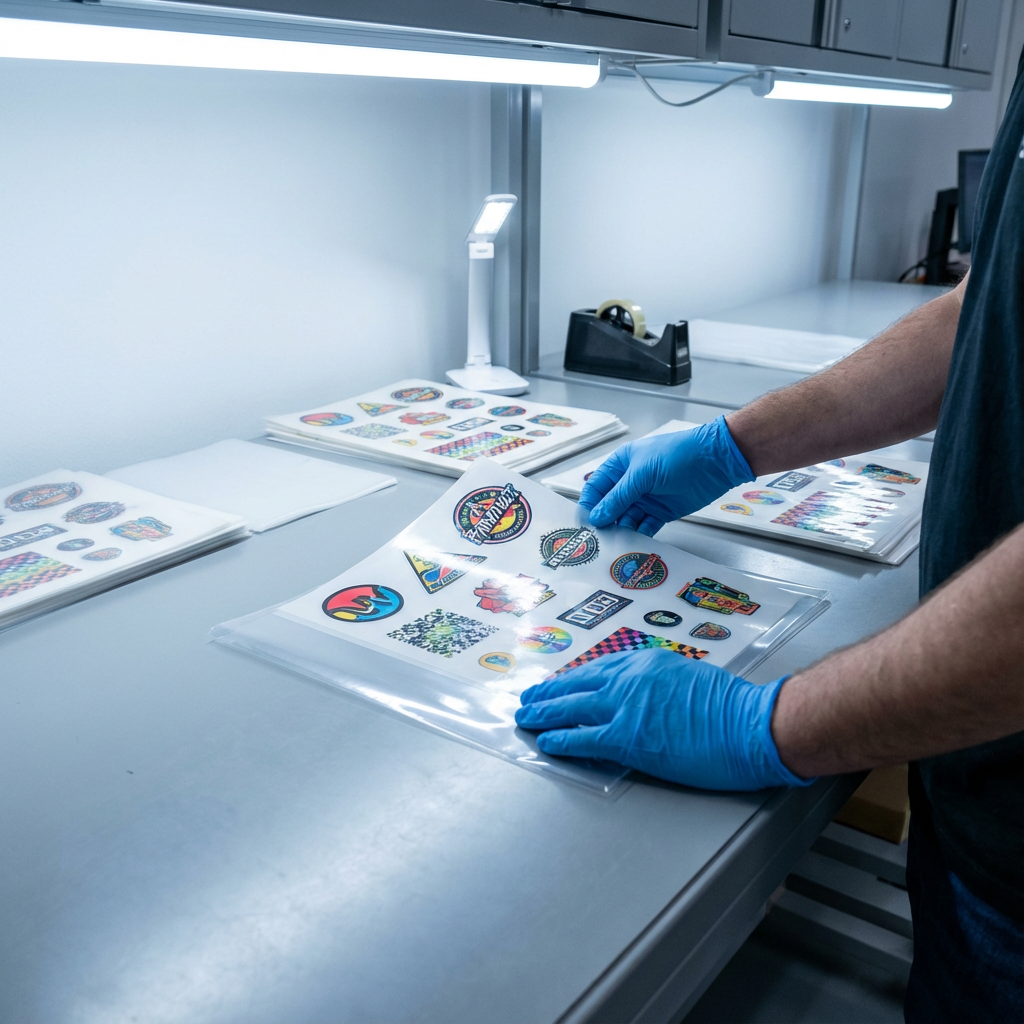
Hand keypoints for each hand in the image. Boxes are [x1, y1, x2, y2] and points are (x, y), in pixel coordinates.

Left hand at [515, 649, 812, 790]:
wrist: (749, 724)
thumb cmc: (732, 706)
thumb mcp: (690, 676)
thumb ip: (661, 682)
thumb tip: (648, 696)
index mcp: (646, 662)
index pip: (598, 668)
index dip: (572, 678)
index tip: (558, 682)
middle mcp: (630, 679)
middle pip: (577, 684)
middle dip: (549, 692)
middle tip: (529, 697)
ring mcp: (627, 707)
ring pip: (572, 708)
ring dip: (544, 713)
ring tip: (526, 717)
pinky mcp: (629, 738)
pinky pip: (584, 737)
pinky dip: (561, 740)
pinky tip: (547, 742)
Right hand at [578, 416, 753, 535]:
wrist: (715, 462)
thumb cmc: (678, 455)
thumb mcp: (642, 473)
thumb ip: (619, 496)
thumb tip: (597, 516)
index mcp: (620, 465)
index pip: (596, 487)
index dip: (589, 504)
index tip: (583, 523)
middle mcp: (630, 482)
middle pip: (609, 506)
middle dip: (603, 522)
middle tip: (596, 540)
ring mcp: (645, 498)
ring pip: (625, 519)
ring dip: (621, 531)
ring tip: (615, 545)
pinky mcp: (660, 512)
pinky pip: (644, 527)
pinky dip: (639, 536)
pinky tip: (634, 544)